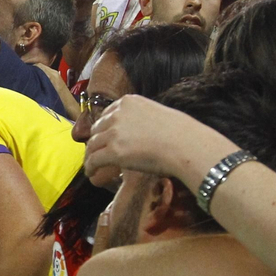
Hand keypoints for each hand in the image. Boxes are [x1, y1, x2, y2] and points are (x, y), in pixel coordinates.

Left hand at [84, 93, 233, 184]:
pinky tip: (91, 174)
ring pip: (92, 145)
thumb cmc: (180, 132)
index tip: (105, 138)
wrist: (185, 145)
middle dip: (97, 142)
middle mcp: (118, 114)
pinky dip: (90, 167)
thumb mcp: (156, 113)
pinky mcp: (113, 152)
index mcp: (128, 102)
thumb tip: (138, 131)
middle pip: (97, 129)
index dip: (104, 129)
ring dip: (91, 156)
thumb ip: (141, 118)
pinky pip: (94, 160)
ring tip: (92, 166)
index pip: (107, 115)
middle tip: (98, 154)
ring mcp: (114, 133)